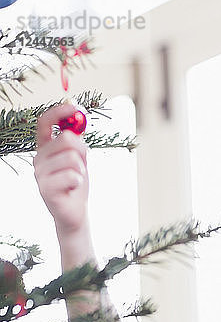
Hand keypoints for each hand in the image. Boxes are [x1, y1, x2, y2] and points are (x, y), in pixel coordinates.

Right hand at [34, 104, 88, 236]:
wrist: (75, 213)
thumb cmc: (75, 184)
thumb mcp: (79, 159)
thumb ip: (77, 140)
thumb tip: (79, 117)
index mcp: (45, 148)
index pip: (45, 122)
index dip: (59, 112)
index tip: (75, 108)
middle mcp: (38, 158)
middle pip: (65, 139)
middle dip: (81, 151)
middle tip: (81, 166)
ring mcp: (39, 174)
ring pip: (72, 159)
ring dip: (81, 170)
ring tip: (75, 180)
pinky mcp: (45, 189)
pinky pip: (72, 176)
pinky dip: (79, 182)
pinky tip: (72, 189)